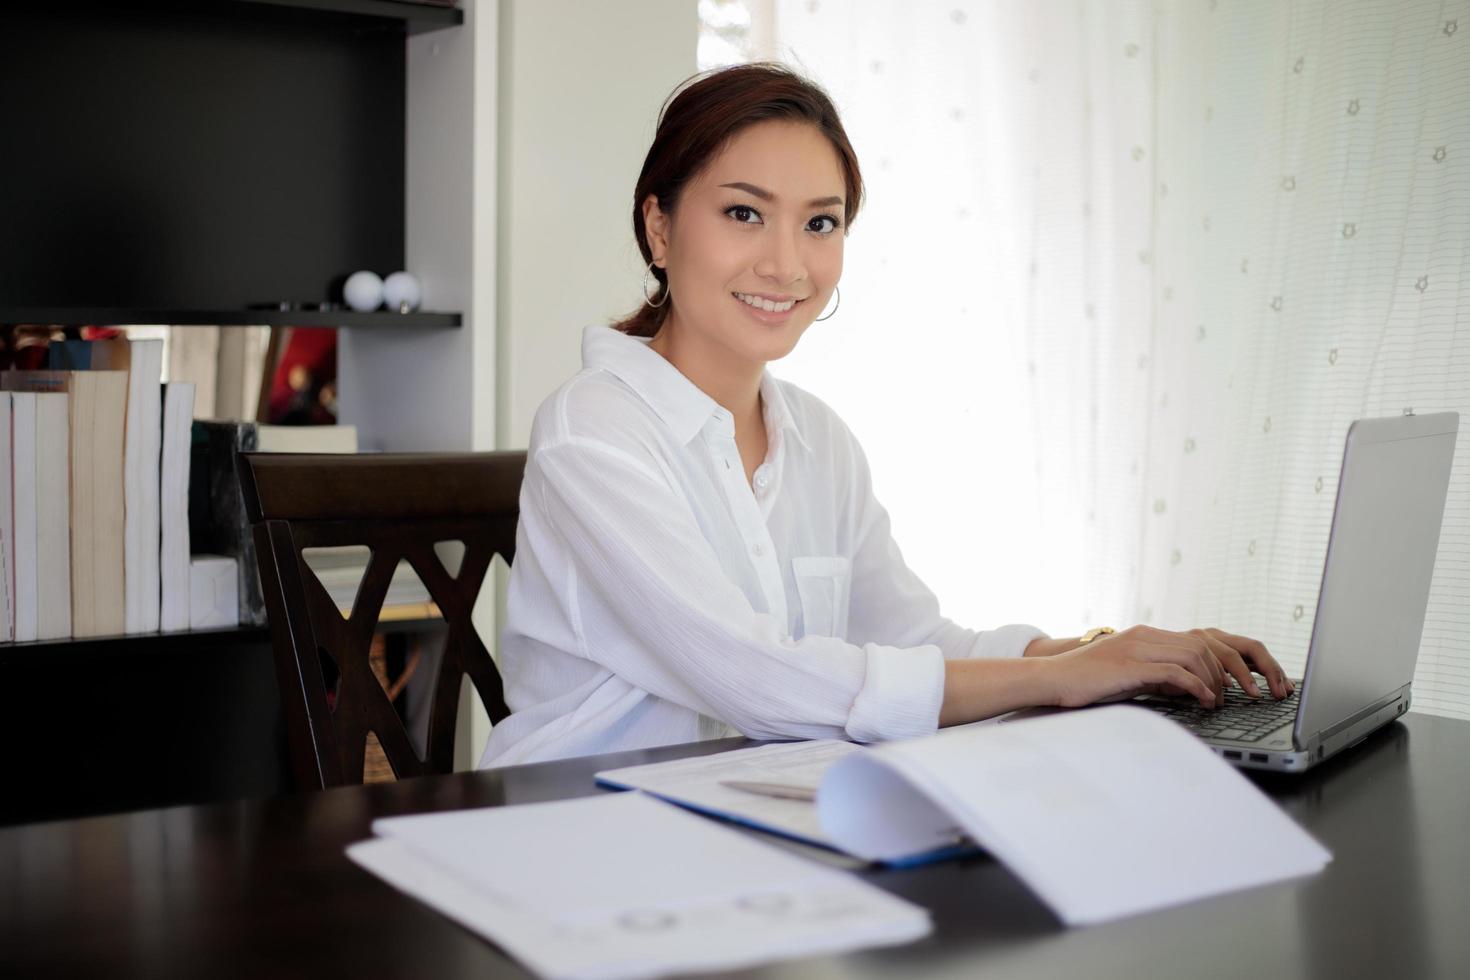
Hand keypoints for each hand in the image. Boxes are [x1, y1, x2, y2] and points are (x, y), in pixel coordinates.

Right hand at [1042, 625, 1290, 709]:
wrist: (1052, 680)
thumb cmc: (1087, 683)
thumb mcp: (1128, 674)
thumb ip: (1156, 675)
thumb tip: (1188, 689)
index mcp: (1146, 634)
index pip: (1200, 639)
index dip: (1225, 660)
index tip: (1238, 682)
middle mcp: (1146, 635)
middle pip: (1205, 644)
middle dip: (1230, 670)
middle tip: (1239, 694)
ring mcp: (1138, 647)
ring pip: (1195, 655)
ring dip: (1215, 681)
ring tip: (1218, 702)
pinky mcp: (1131, 665)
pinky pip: (1177, 672)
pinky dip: (1197, 687)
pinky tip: (1204, 701)